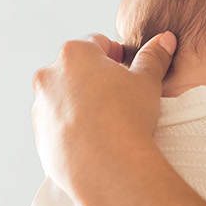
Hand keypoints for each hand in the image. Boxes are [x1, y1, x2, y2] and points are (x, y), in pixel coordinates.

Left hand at [30, 31, 176, 200]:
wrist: (108, 166)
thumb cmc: (128, 117)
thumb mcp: (147, 82)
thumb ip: (153, 57)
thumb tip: (165, 39)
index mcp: (74, 55)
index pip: (97, 44)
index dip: (115, 55)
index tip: (126, 68)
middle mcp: (49, 77)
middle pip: (74, 70)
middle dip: (94, 79)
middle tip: (117, 96)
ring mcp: (41, 108)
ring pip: (62, 100)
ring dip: (79, 104)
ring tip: (105, 122)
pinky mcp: (40, 138)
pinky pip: (57, 128)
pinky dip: (70, 131)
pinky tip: (92, 141)